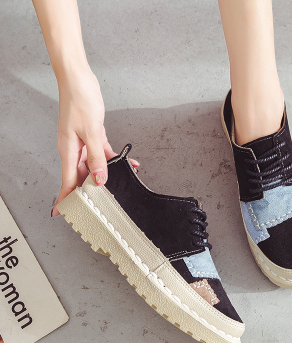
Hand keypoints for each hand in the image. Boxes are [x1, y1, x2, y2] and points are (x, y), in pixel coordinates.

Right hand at [52, 69, 138, 216]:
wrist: (79, 79)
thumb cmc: (79, 100)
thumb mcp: (91, 132)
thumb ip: (97, 158)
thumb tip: (100, 179)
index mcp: (68, 151)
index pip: (66, 181)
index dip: (64, 198)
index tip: (62, 213)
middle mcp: (74, 149)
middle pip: (82, 176)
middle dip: (93, 188)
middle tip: (106, 201)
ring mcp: (83, 143)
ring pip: (95, 166)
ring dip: (109, 173)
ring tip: (124, 180)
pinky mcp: (93, 136)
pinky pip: (104, 153)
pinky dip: (114, 159)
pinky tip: (128, 163)